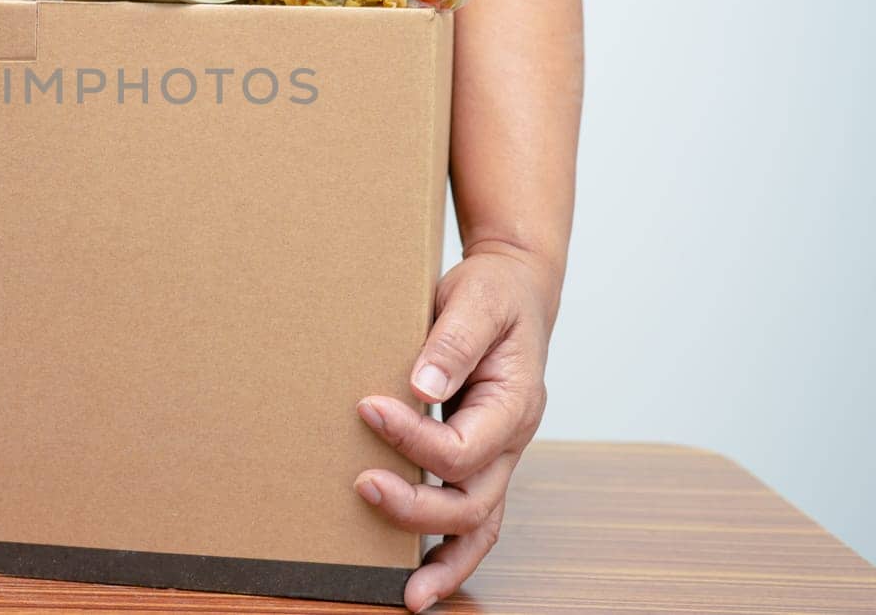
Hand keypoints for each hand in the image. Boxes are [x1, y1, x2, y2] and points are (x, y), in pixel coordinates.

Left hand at [355, 250, 555, 611]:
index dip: (413, 440)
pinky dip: (452, 555)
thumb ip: (453, 342)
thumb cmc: (494, 294)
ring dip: (443, 560)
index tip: (367, 408)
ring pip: (479, 525)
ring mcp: (498, 456)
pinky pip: (473, 520)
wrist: (515, 290)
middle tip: (360, 484)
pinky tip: (419, 578)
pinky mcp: (478, 459)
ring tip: (408, 594)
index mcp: (514, 403)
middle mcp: (510, 439)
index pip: (465, 446)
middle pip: (472, 501)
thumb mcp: (477, 300)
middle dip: (415, 505)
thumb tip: (421, 386)